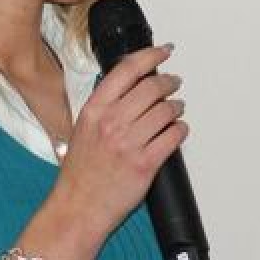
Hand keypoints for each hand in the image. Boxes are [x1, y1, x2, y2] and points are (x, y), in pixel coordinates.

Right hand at [52, 43, 185, 236]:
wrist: (78, 207)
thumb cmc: (80, 173)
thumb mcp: (83, 129)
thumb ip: (104, 106)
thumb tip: (129, 85)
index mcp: (95, 110)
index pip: (127, 70)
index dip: (151, 55)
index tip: (163, 51)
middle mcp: (112, 123)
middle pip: (152, 87)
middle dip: (169, 82)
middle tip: (174, 83)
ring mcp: (129, 143)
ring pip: (166, 111)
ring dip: (177, 107)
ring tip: (177, 109)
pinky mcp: (145, 164)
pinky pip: (173, 137)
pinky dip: (180, 130)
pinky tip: (178, 130)